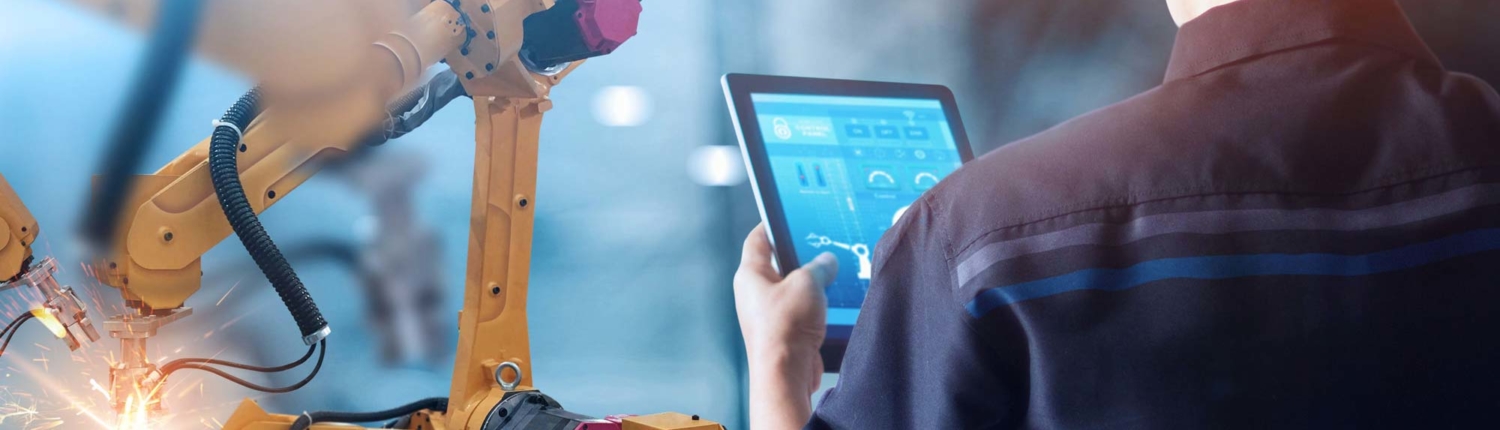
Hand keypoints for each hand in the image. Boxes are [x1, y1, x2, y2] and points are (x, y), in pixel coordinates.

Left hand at [735, 223, 838, 428]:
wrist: (785, 372)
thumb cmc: (785, 327)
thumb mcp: (808, 283)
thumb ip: (819, 266)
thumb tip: (826, 262)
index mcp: (750, 275)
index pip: (757, 240)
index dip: (770, 224)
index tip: (782, 215)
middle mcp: (754, 294)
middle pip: (777, 264)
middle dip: (800, 258)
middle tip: (819, 249)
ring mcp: (767, 313)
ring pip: (791, 289)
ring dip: (810, 285)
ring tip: (828, 280)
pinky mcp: (781, 331)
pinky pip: (798, 310)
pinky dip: (813, 306)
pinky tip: (828, 306)